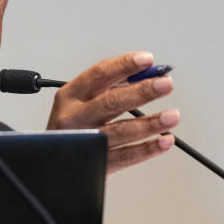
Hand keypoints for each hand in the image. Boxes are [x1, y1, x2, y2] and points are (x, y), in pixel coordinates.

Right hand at [46, 52, 179, 174]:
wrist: (51, 163)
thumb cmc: (71, 128)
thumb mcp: (80, 101)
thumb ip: (110, 86)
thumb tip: (145, 74)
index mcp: (70, 96)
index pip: (99, 74)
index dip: (124, 65)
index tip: (147, 59)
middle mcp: (74, 117)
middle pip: (110, 101)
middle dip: (141, 92)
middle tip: (165, 84)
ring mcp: (83, 142)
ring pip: (120, 131)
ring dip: (150, 123)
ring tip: (172, 116)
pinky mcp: (94, 164)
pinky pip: (125, 157)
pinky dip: (147, 149)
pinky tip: (163, 141)